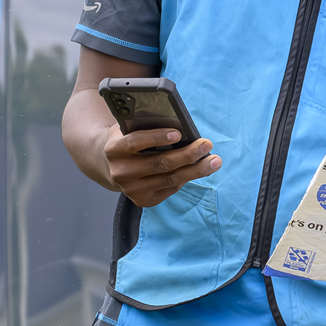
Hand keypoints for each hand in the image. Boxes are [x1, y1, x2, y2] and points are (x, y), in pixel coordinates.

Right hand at [103, 127, 219, 207]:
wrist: (111, 165)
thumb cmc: (128, 141)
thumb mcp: (130, 129)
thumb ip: (146, 126)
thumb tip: (180, 125)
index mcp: (115, 149)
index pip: (136, 142)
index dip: (157, 137)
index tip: (178, 133)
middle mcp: (121, 172)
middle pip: (160, 164)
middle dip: (187, 154)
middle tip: (207, 145)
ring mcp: (132, 189)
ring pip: (170, 179)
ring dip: (196, 170)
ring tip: (214, 161)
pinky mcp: (143, 200)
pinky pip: (171, 188)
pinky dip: (187, 177)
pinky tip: (200, 169)